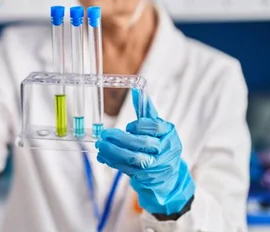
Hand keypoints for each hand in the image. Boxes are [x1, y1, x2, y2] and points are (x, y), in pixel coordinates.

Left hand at [95, 90, 194, 215]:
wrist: (168, 177)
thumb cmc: (160, 146)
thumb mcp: (158, 129)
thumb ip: (147, 111)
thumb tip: (135, 90)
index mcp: (169, 134)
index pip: (155, 127)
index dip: (139, 126)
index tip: (127, 126)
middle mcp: (166, 150)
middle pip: (143, 143)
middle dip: (121, 139)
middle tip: (105, 134)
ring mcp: (158, 166)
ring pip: (134, 158)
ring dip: (114, 152)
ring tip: (100, 145)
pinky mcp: (148, 179)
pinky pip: (128, 170)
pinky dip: (114, 162)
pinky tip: (103, 156)